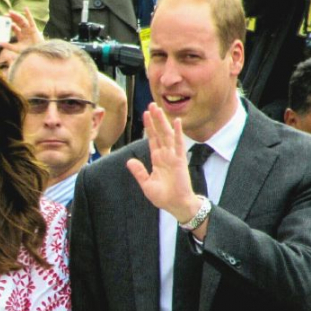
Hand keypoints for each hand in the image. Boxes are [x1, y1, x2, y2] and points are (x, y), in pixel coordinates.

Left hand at [0, 7, 42, 52]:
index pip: (13, 27)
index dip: (8, 24)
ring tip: (10, 12)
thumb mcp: (16, 49)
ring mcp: (29, 29)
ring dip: (16, 15)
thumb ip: (8, 46)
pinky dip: (28, 14)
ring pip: (22, 20)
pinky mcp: (34, 28)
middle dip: (11, 18)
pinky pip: (31, 20)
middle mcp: (24, 31)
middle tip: (5, 15)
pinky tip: (25, 8)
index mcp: (20, 35)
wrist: (37, 54)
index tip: (3, 21)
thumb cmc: (27, 52)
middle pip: (17, 22)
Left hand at [126, 103, 201, 222]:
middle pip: (159, 133)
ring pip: (167, 135)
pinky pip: (179, 144)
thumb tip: (129, 161)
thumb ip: (139, 172)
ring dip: (163, 122)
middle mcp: (165, 155)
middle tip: (151, 105)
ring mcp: (173, 156)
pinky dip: (178, 132)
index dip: (148, 127)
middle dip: (155, 119)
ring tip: (158, 109)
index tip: (145, 115)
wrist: (176, 205)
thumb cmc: (163, 196)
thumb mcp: (146, 184)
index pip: (152, 139)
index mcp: (157, 159)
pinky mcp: (180, 160)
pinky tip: (176, 122)